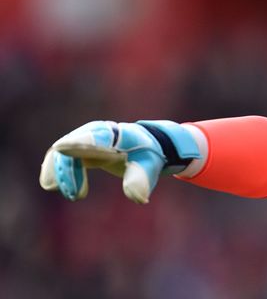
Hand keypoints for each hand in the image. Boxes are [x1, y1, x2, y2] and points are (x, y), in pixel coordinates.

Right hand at [40, 120, 199, 203]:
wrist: (144, 146)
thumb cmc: (146, 156)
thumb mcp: (149, 166)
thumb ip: (140, 180)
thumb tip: (138, 199)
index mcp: (115, 134)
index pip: (94, 137)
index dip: (77, 142)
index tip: (61, 149)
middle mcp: (96, 132)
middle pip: (71, 147)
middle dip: (67, 171)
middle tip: (77, 196)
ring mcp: (85, 139)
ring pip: (61, 154)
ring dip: (61, 175)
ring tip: (75, 196)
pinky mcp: (79, 149)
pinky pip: (61, 159)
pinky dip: (57, 172)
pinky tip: (52, 185)